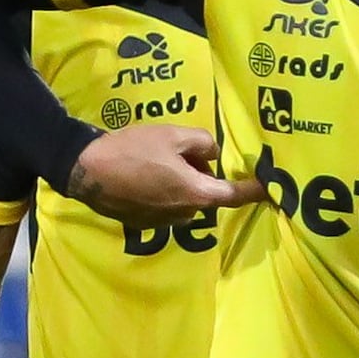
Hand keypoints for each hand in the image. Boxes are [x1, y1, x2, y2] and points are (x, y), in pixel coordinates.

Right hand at [66, 123, 251, 219]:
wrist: (87, 170)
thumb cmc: (134, 150)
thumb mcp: (174, 135)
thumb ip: (203, 143)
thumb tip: (212, 155)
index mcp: (197, 194)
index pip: (236, 194)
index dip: (255, 190)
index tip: (272, 187)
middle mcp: (186, 214)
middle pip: (206, 192)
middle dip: (201, 172)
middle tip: (180, 150)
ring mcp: (165, 222)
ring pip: (186, 197)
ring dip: (182, 181)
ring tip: (157, 159)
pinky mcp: (146, 223)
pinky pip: (166, 203)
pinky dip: (164, 189)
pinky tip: (142, 172)